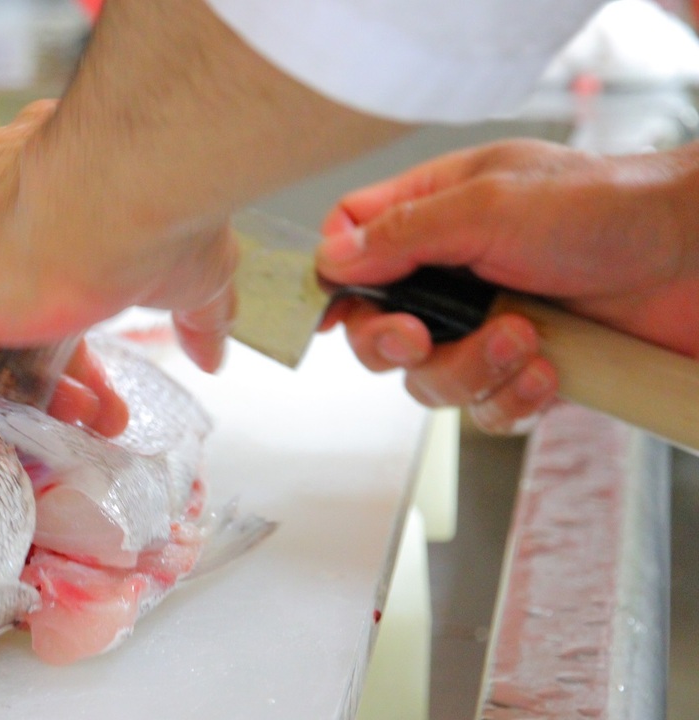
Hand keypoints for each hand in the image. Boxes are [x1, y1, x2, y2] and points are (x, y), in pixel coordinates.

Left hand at [0, 100, 237, 436]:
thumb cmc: (153, 214)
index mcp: (45, 181)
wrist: (110, 198)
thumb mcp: (196, 271)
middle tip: (88, 407)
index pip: (42, 257)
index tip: (100, 376)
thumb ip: (201, 312)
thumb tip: (214, 353)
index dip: (69, 322)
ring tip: (53, 406)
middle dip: (45, 357)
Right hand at [316, 138, 698, 432]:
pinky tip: (546, 369)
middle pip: (376, 330)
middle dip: (395, 344)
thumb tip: (332, 258)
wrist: (696, 259)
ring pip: (429, 381)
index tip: (336, 309)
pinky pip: (485, 410)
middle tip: (419, 338)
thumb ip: (404, 233)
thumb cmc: (609, 208)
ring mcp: (487, 325)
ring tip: (520, 340)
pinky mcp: (525, 370)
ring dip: (468, 370)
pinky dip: (511, 397)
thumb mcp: (489, 205)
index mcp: (435, 213)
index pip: (353, 247)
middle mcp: (454, 274)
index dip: (336, 282)